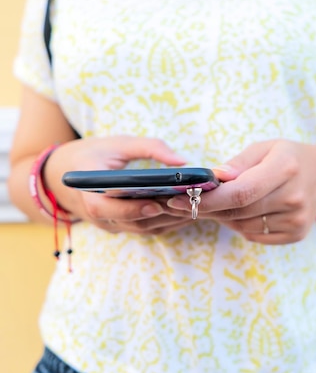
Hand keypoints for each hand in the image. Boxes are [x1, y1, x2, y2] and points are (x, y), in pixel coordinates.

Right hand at [46, 135, 195, 234]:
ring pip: (143, 229)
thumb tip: (182, 161)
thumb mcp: (117, 143)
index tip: (157, 203)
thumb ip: (150, 148)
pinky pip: (146, 229)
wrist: (60, 176)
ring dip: (170, 220)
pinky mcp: (121, 227)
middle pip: (132, 222)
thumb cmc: (92, 154)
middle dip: (163, 214)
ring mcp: (109, 224)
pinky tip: (190, 211)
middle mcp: (97, 214)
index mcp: (87, 192)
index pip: (107, 208)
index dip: (132, 209)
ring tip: (197, 206)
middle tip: (191, 204)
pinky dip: (168, 222)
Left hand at [165, 140, 315, 243]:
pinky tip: (243, 212)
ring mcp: (296, 219)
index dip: (207, 199)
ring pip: (243, 226)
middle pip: (238, 212)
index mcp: (285, 168)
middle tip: (183, 202)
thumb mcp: (265, 147)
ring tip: (221, 203)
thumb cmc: (290, 157)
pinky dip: (241, 225)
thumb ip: (238, 163)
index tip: (178, 198)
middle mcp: (293, 197)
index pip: (240, 192)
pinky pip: (254, 235)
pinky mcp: (296, 234)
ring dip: (224, 216)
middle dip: (206, 208)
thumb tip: (212, 179)